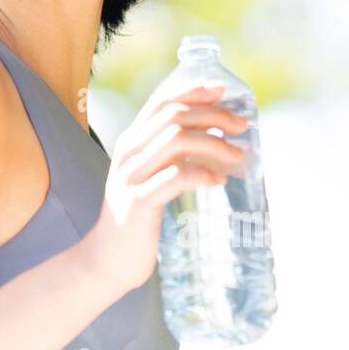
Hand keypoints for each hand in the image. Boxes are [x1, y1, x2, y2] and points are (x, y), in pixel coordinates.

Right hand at [78, 83, 246, 293]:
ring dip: (213, 143)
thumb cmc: (136, 220)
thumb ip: (169, 159)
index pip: (160, 104)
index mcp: (130, 144)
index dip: (192, 92)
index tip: (221, 90)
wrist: (106, 260)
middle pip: (173, 117)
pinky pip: (174, 178)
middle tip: (241, 125)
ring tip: (237, 155)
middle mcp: (128, 154)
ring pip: (176, 141)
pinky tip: (218, 181)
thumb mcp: (150, 179)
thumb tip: (212, 138)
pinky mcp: (138, 203)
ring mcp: (131, 177)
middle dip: (213, 115)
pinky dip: (201, 174)